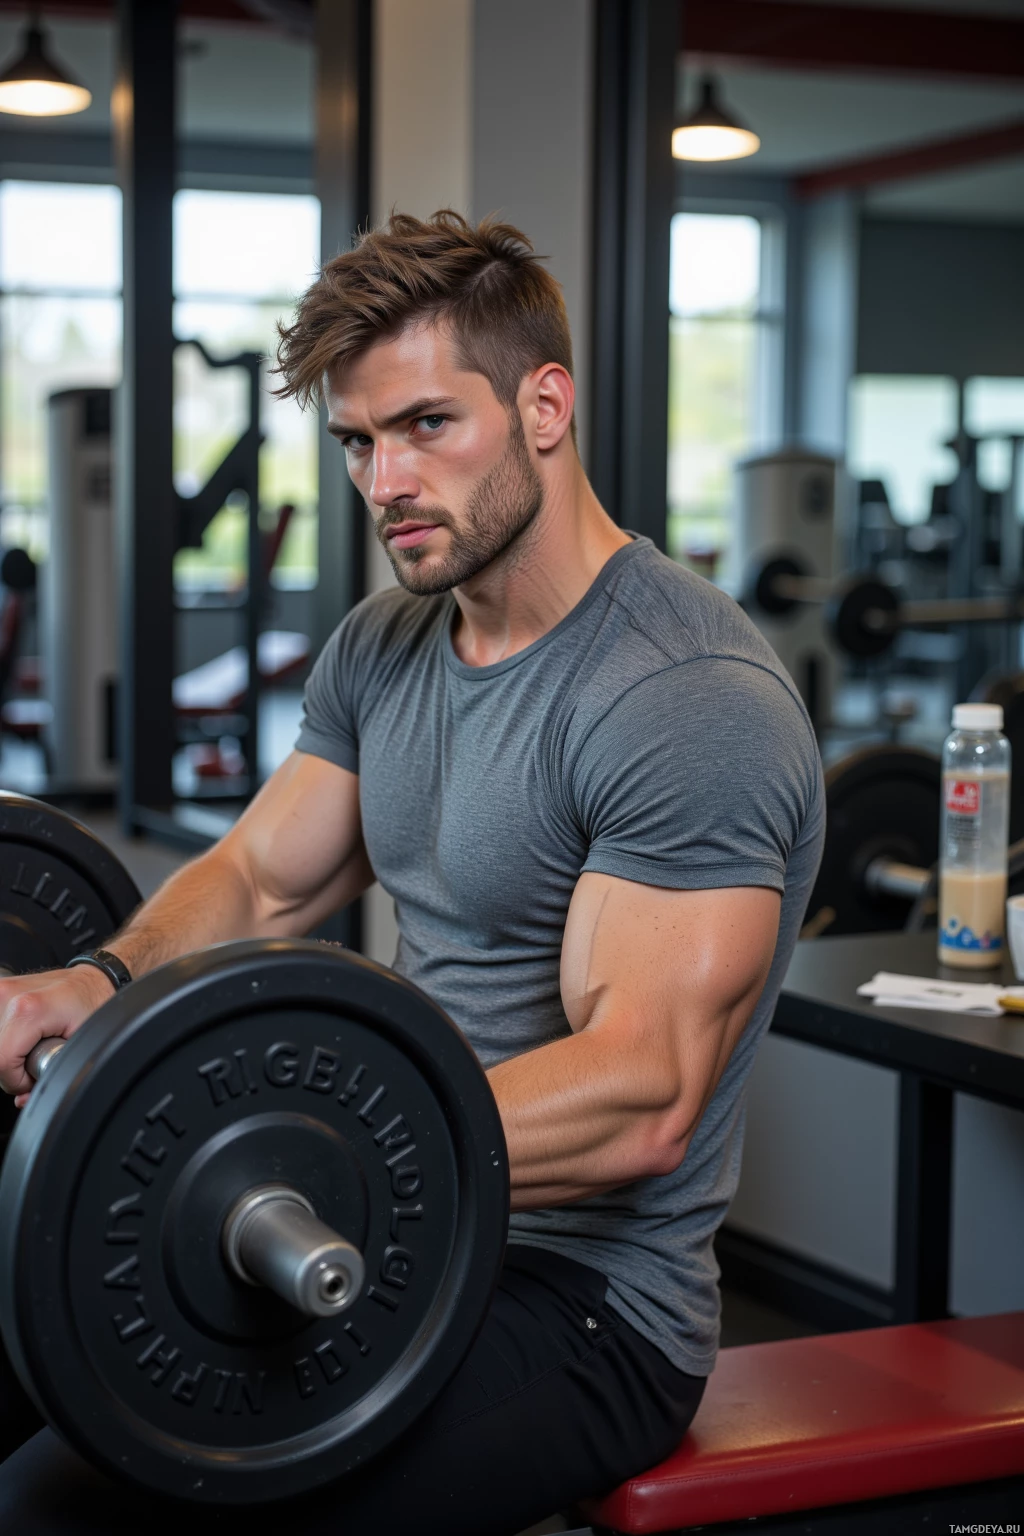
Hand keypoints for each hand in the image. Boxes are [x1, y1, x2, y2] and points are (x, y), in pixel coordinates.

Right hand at [0, 966, 114, 1105]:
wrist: (93, 980)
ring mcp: (0, 991)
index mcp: (28, 1009)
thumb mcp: (80, 1046)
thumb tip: (22, 1098)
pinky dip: (6, 1041)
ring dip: (9, 1054)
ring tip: (32, 1043)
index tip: (35, 1075)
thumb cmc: (92, 1006)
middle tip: (38, 1058)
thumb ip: (51, 1076)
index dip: (18, 1080)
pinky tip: (23, 1036)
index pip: (2, 1063)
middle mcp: (8, 995)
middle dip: (13, 1068)